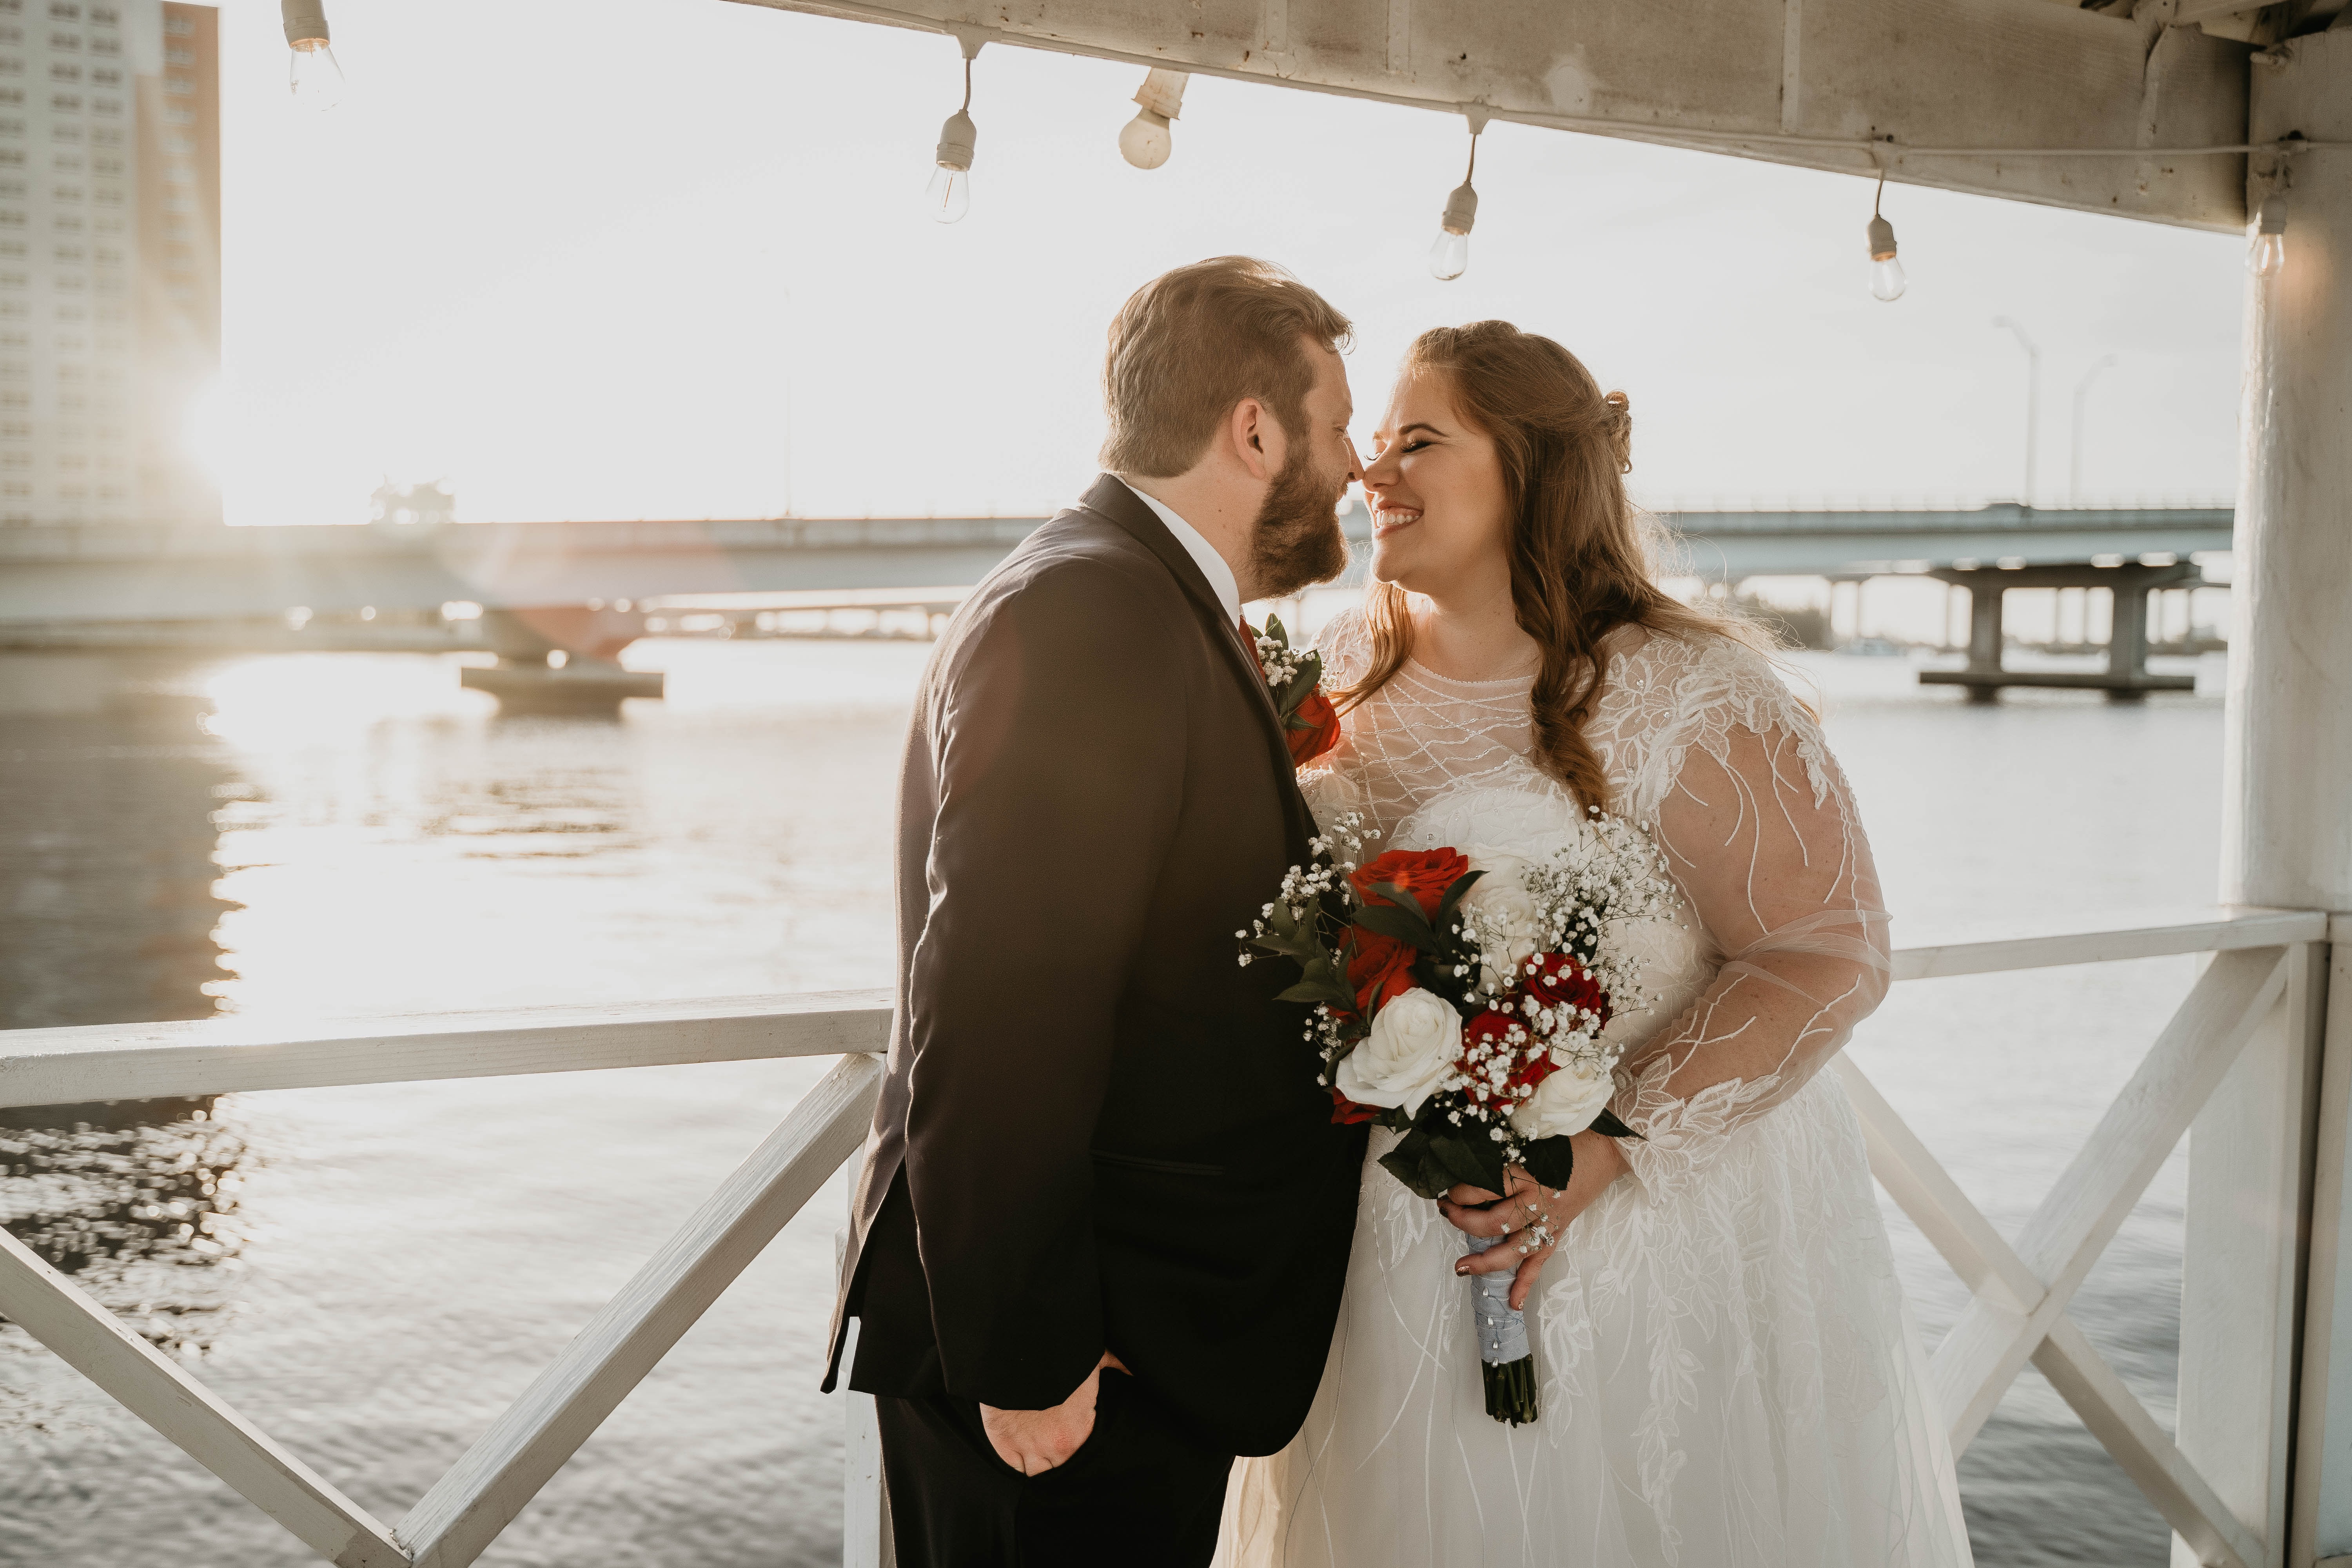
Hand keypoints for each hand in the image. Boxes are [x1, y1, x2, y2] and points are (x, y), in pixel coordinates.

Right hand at [979, 1351, 1128, 1475]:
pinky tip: (1018, 1449)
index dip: (1076, 1449)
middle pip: (1058, 1469)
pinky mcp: (1004, 1443)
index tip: (1070, 1440)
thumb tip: (1134, 1371)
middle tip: (1053, 1444)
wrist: (1020, 1349)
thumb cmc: (1060, 1354)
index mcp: (1080, 1431)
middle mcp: (1056, 1447)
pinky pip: (1013, 1467)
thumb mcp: (1094, 1357)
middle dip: (1057, 1459)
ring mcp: (1028, 1448)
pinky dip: (1015, 1460)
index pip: (1082, 1458)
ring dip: (1036, 1462)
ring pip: (1035, 1473)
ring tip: (1035, 1448)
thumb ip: (1116, 1365)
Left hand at [1439, 1130, 1629, 1310]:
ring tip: (1461, 1267)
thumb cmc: (1564, 1138)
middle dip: (1463, 1221)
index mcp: (1526, 1174)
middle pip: (1492, 1222)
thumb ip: (1499, 1153)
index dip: (1459, 1191)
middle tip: (1445, 1211)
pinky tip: (1512, 1303)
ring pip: (1513, 1250)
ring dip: (1485, 1261)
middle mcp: (1536, 1201)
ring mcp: (1549, 1221)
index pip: (1482, 1188)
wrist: (1604, 1149)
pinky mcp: (1558, 1231)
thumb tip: (1465, 1163)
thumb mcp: (1526, 1138)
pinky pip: (1540, 1263)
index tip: (1447, 1186)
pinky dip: (1526, 1284)